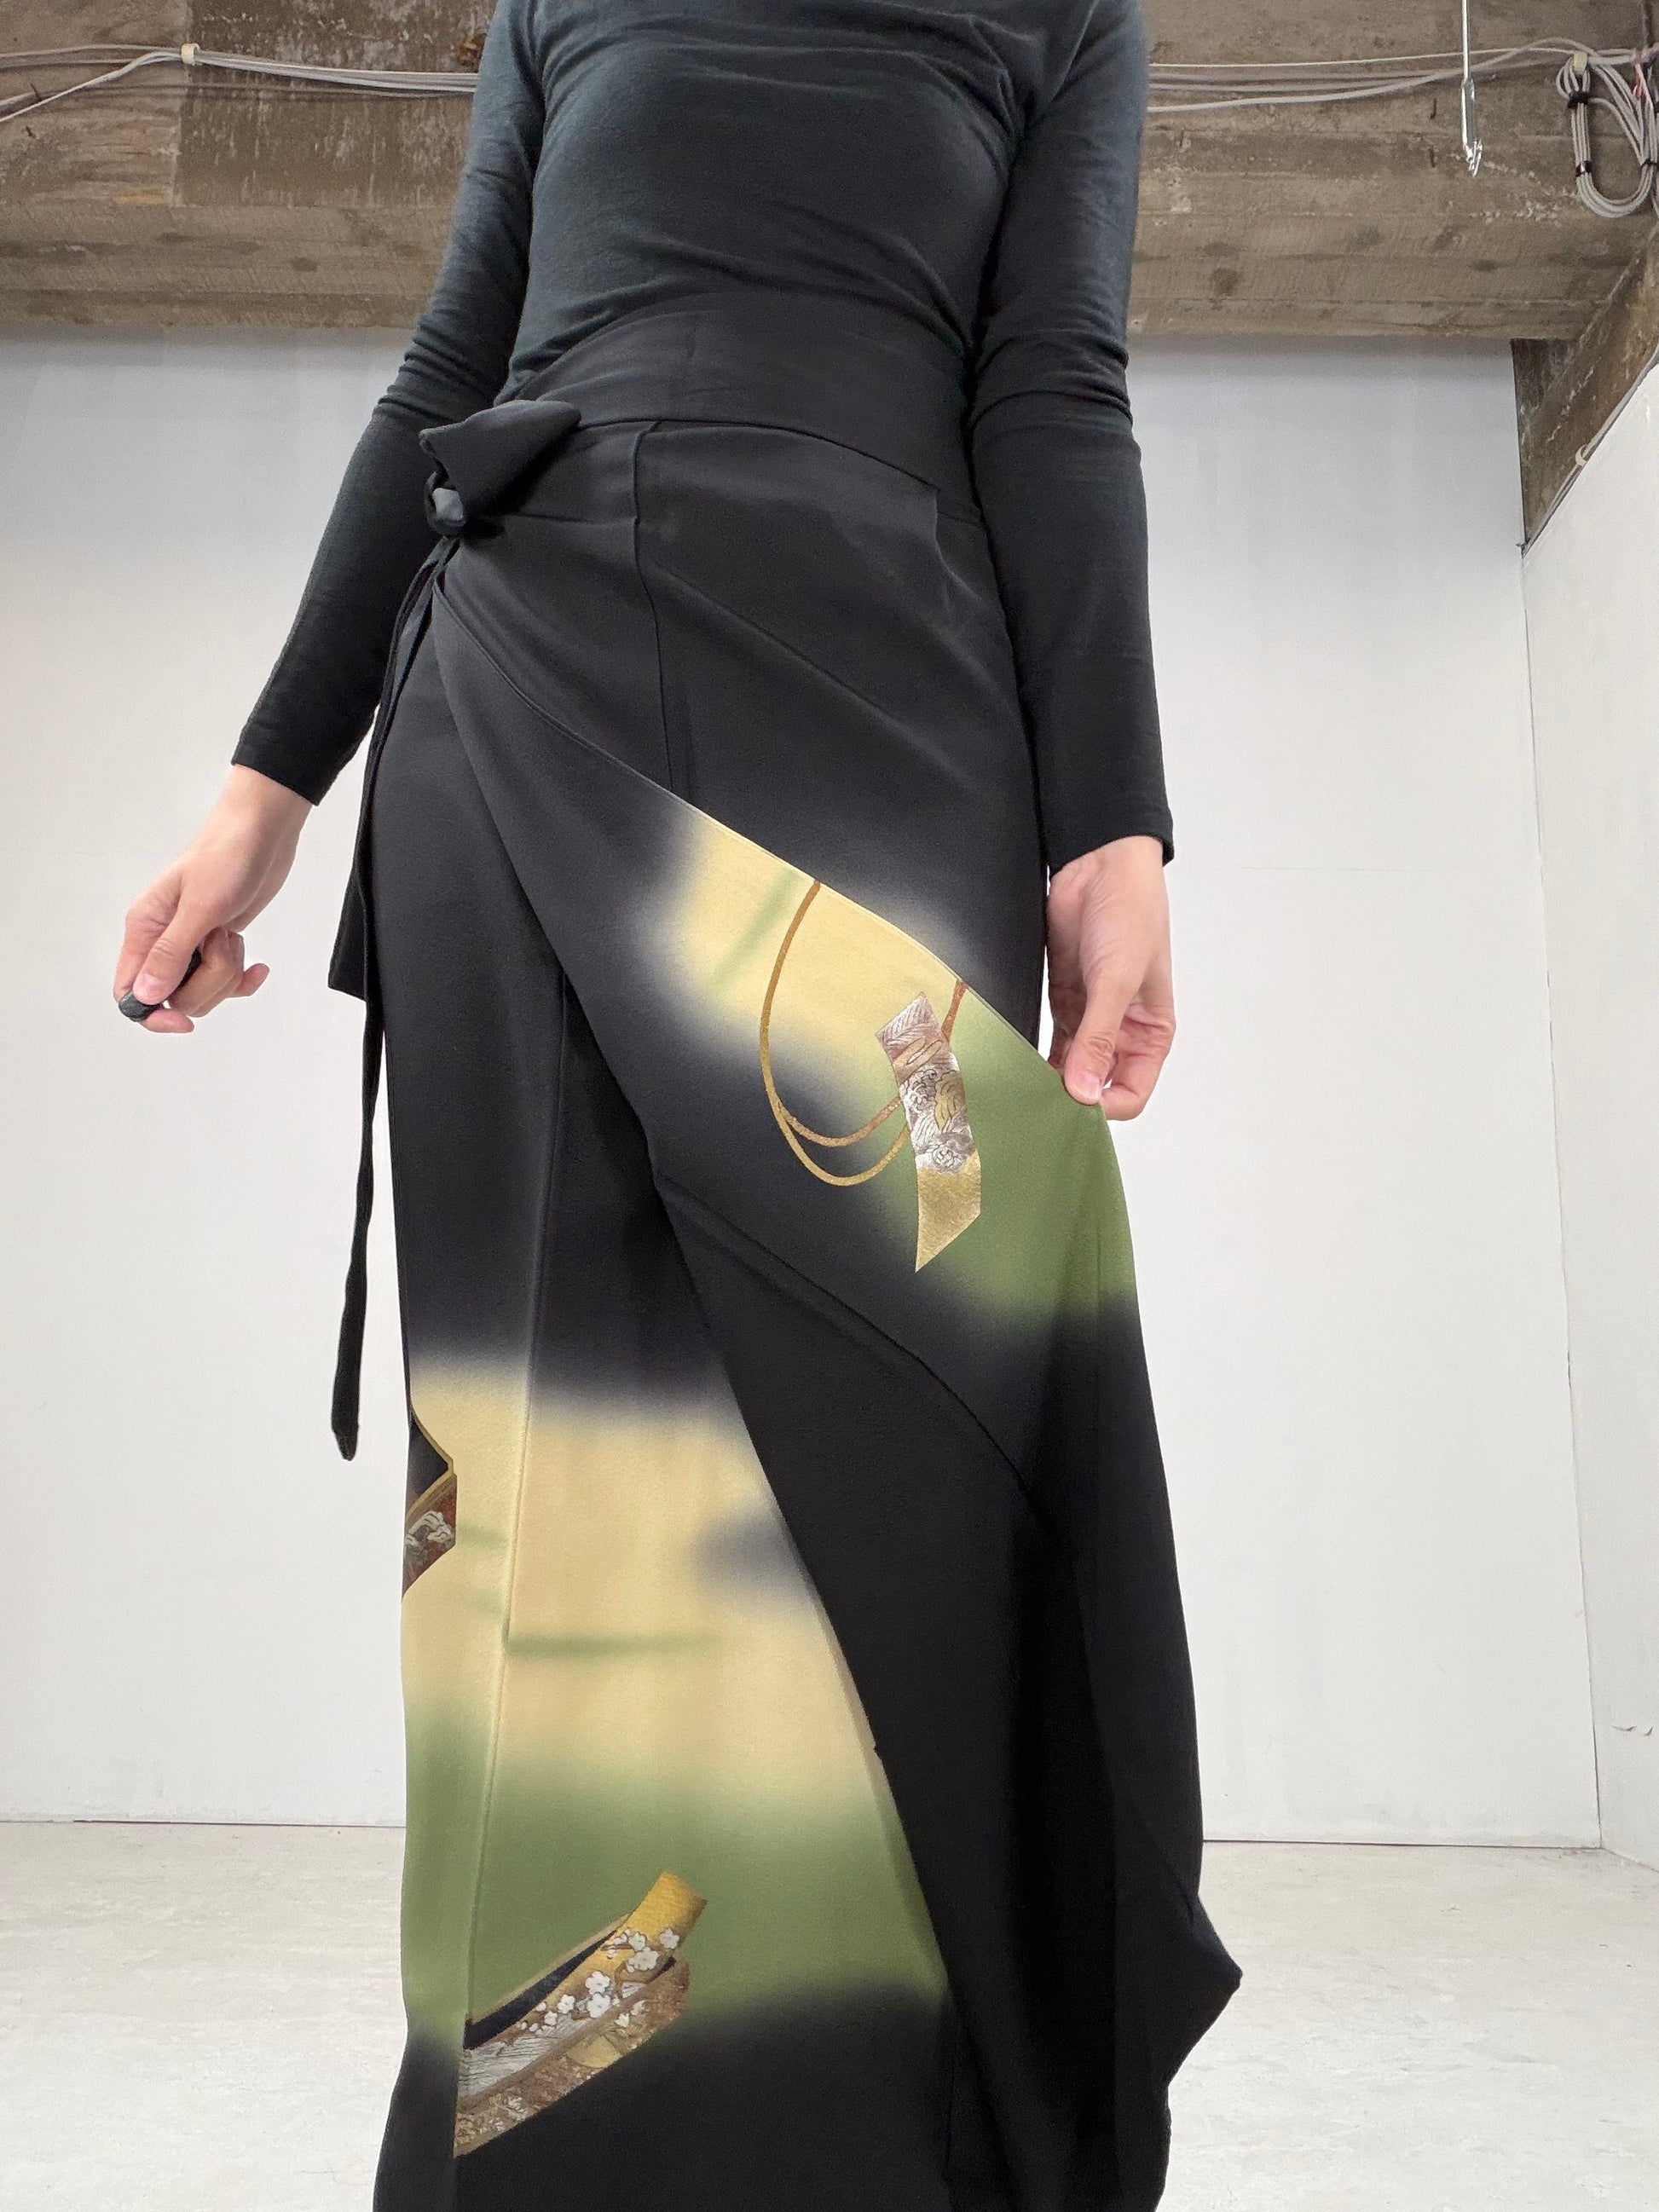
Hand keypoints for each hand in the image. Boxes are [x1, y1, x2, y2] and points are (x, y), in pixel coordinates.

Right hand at [115, 767, 313, 1032]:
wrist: (262, 832)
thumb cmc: (226, 855)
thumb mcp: (199, 906)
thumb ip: (172, 953)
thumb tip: (148, 994)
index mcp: (145, 929)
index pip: (129, 991)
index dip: (152, 1014)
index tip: (182, 1020)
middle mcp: (164, 940)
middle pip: (175, 997)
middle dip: (207, 983)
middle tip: (221, 943)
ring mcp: (193, 944)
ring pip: (204, 991)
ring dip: (227, 973)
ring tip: (232, 934)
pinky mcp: (219, 943)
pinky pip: (227, 982)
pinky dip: (244, 978)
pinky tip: (257, 965)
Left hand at [1046, 834, 1174, 1119]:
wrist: (1102, 866)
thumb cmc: (1131, 915)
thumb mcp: (1117, 981)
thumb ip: (1099, 1038)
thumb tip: (1083, 1091)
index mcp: (1151, 1034)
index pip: (1130, 1093)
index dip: (1104, 1107)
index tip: (1071, 1107)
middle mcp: (1123, 1032)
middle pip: (1097, 1086)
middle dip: (1071, 1097)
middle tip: (1036, 1104)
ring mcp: (1091, 1017)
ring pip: (1070, 1067)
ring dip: (1048, 1077)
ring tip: (1020, 1087)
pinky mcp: (1065, 1000)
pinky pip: (1050, 1041)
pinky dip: (1035, 1053)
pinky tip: (1015, 1062)